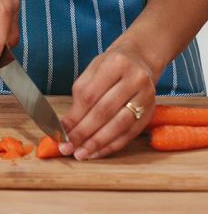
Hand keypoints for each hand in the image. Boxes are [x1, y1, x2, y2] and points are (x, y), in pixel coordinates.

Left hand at [60, 43, 157, 159]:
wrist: (139, 59)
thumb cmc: (110, 66)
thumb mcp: (92, 71)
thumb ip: (80, 95)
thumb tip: (66, 124)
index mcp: (115, 64)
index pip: (90, 95)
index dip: (75, 116)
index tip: (61, 131)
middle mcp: (135, 80)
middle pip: (105, 111)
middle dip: (84, 133)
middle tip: (68, 147)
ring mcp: (146, 97)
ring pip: (120, 125)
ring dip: (98, 143)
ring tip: (82, 154)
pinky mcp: (151, 113)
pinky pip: (130, 133)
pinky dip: (112, 145)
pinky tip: (97, 152)